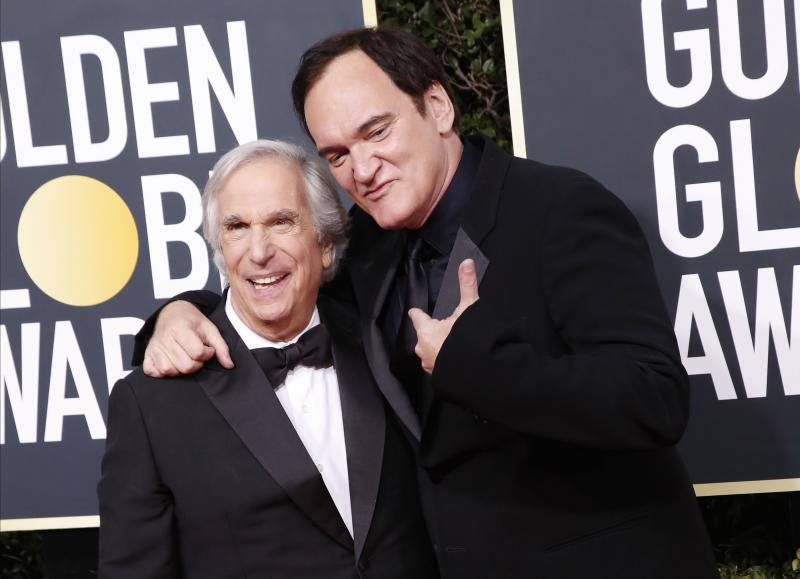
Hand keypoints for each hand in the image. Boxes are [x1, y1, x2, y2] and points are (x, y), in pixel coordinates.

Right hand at [142, 301, 232, 376]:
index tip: (207, 349)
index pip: (198, 353)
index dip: (207, 354)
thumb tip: (230, 365)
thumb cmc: (192, 321)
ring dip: (181, 370)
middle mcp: (165, 337)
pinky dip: (163, 373)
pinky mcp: (147, 354)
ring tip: (186, 358)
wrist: (171, 312)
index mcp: (180, 327)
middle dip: (196, 364)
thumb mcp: (210, 329)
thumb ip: (221, 347)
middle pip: (185, 366)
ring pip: (170, 371)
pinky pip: (153, 372)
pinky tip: (172, 363)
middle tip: (196, 355)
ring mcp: (154, 346)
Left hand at [408, 259, 478, 373]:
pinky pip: (438, 364)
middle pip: (424, 335)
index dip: (418, 312)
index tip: (416, 311)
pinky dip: (444, 360)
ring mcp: (429, 365)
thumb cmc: (467, 339)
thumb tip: (466, 262)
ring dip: (437, 348)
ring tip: (451, 345)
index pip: (417, 317)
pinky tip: (455, 359)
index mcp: (426, 331)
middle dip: (432, 332)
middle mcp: (423, 348)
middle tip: (445, 329)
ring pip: (430, 351)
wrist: (476, 370)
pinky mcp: (438, 377)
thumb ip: (467, 285)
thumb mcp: (469, 309)